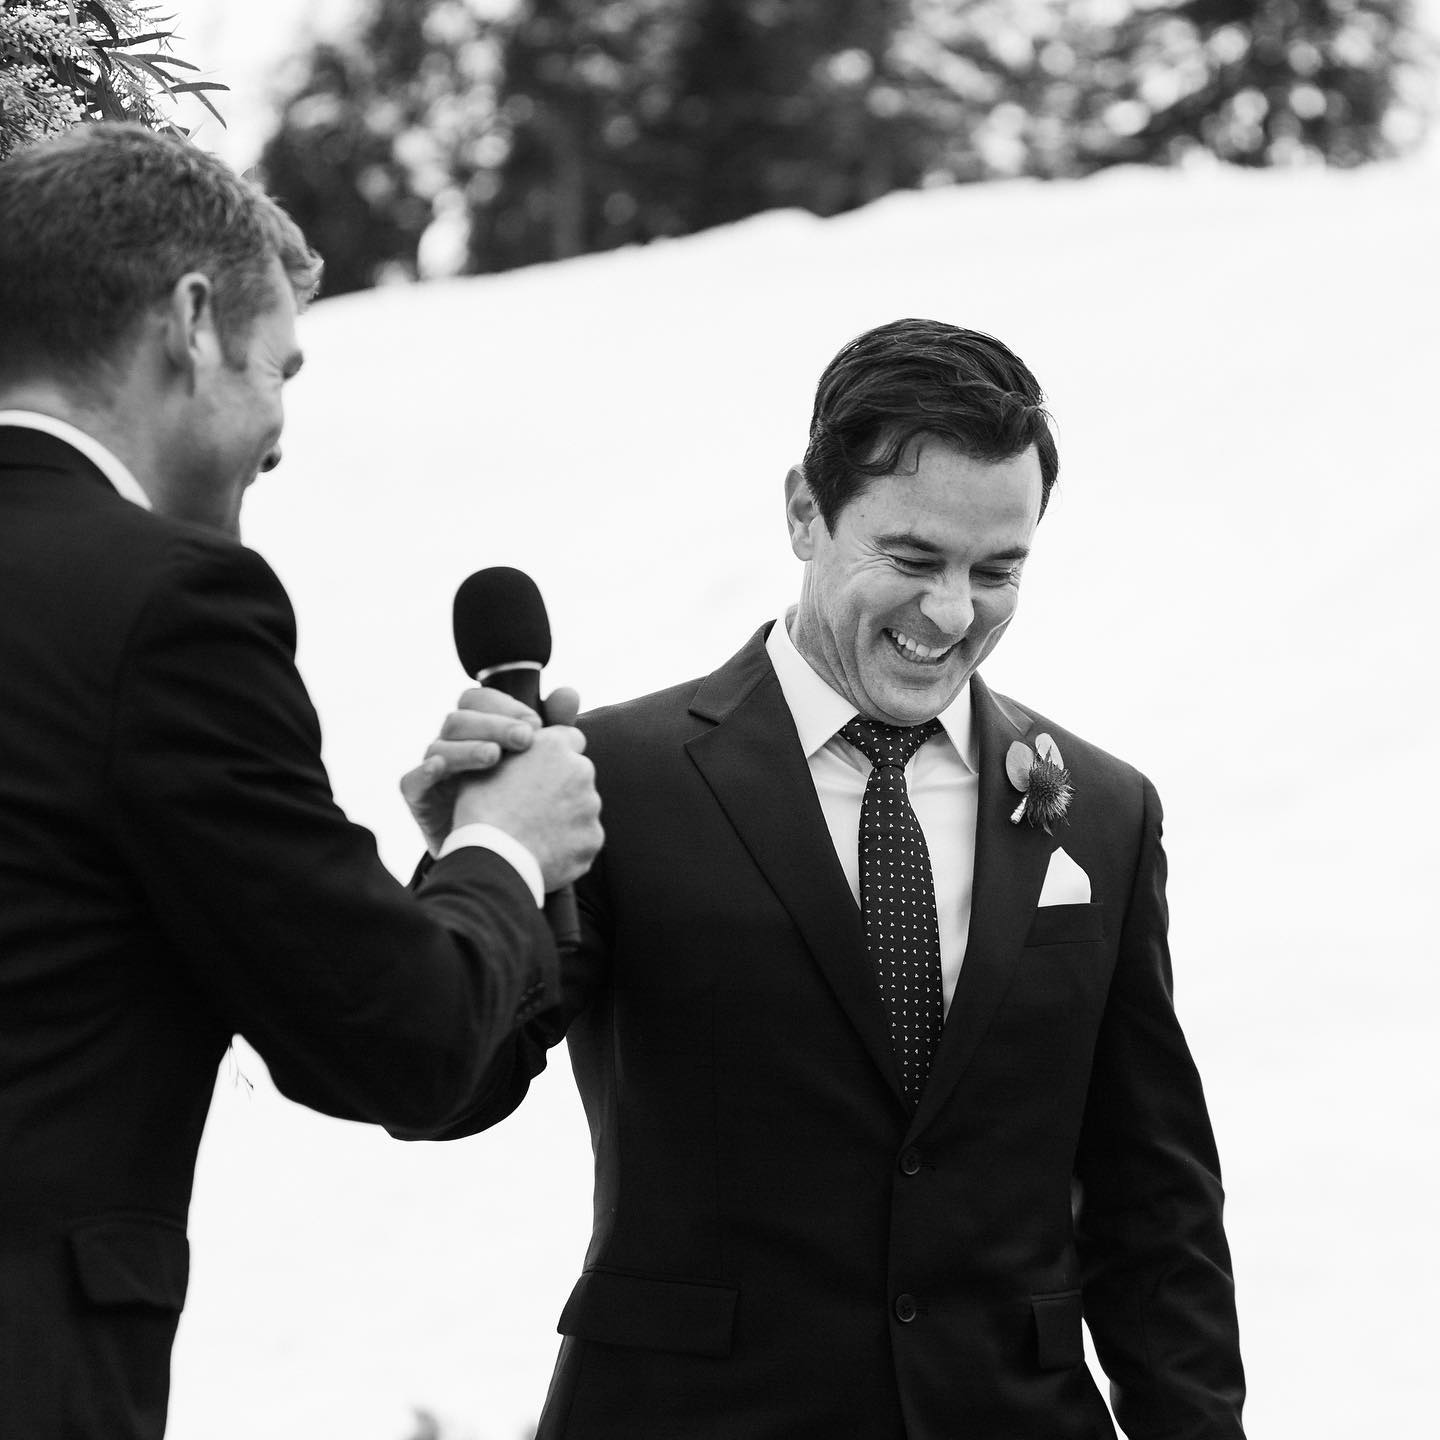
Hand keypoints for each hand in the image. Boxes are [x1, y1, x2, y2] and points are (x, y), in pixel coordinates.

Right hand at [400, 685, 578, 853]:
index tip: (537, 725)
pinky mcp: (421, 804)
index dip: (505, 706)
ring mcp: (436, 775)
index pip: (480, 701)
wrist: (506, 866)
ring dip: (468, 748)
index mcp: (481, 735)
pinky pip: (411, 782)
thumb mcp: (546, 771)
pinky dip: (425, 772)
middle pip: (461, 720)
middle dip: (495, 725)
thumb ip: (557, 731)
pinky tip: (440, 769)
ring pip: (438, 746)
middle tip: (527, 739)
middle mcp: (455, 748)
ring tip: (494, 757)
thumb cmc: (525, 813)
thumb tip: (569, 692)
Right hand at [452, 724, 602, 891]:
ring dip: (565, 816)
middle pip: (578, 774)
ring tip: (533, 832)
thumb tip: (541, 729)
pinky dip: (569, 846)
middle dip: (561, 787)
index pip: (569, 738)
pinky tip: (543, 852)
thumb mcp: (492, 763)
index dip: (553, 755)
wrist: (493, 858)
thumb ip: (520, 745)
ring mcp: (590, 806)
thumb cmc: (483, 808)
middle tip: (532, 806)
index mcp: (554, 746)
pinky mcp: (593, 839)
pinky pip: (583, 839)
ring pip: (582, 807)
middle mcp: (580, 769)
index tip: (539, 769)